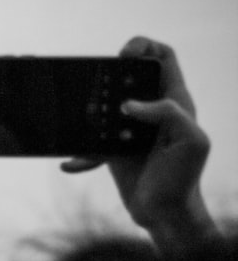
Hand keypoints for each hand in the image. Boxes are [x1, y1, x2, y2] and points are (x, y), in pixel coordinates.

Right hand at [61, 37, 212, 240]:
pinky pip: (89, 142)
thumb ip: (168, 114)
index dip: (144, 46)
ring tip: (88, 121)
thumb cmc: (183, 179)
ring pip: (103, 103)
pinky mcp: (111, 148)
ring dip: (89, 109)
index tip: (124, 54)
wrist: (164, 214)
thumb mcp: (190, 141)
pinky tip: (70, 164)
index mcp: (175, 102)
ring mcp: (129, 128)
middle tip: (99, 83)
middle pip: (127, 74)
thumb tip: (130, 105)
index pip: (162, 57)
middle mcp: (152, 110)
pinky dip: (78, 154)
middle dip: (109, 74)